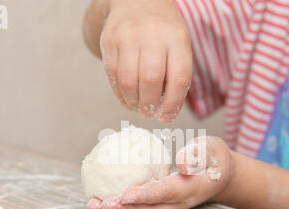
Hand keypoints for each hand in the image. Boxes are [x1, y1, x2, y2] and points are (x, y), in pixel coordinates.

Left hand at [86, 136, 234, 208]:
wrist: (222, 177)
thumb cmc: (215, 157)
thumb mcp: (212, 148)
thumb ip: (198, 153)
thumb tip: (182, 162)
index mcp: (192, 188)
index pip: (166, 193)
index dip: (145, 195)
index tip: (124, 194)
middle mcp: (180, 204)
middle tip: (102, 203)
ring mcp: (171, 208)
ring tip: (94, 205)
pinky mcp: (163, 206)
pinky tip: (102, 200)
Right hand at [100, 0, 191, 122]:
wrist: (136, 2)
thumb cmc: (163, 31)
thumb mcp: (179, 44)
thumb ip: (175, 74)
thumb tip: (164, 111)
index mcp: (176, 38)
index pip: (178, 78)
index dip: (173, 104)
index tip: (167, 117)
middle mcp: (152, 35)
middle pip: (150, 81)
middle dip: (150, 105)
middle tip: (150, 113)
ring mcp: (127, 37)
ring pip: (129, 82)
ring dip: (134, 102)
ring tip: (139, 107)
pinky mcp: (109, 42)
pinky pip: (113, 77)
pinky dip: (121, 94)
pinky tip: (128, 99)